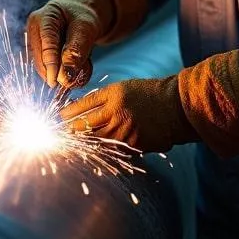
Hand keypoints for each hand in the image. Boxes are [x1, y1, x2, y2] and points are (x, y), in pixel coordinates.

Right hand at [26, 0, 110, 87]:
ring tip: (86, 63)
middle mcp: (34, 30)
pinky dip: (66, 72)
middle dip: (60, 71)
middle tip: (80, 75)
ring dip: (65, 73)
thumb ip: (76, 51)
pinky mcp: (40, 54)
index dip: (51, 65)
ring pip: (44, 68)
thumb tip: (64, 78)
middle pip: (41, 59)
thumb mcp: (86, 29)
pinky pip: (49, 70)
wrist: (82, 14)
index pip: (46, 44)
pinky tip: (80, 64)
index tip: (56, 82)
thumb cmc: (83, 16)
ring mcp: (35, 43)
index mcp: (43, 17)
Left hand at [59, 76, 196, 152]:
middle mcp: (117, 113)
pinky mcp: (134, 146)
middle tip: (65, 131)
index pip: (83, 106)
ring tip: (78, 141)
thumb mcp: (124, 88)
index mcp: (114, 95)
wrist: (177, 106)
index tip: (61, 117)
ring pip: (96, 141)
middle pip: (85, 126)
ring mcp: (126, 131)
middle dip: (71, 130)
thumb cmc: (149, 94)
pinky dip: (104, 149)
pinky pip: (113, 150)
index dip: (68, 113)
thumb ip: (103, 100)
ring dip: (86, 142)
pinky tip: (99, 149)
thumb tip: (79, 112)